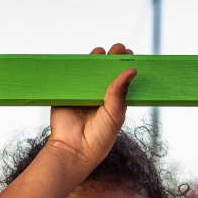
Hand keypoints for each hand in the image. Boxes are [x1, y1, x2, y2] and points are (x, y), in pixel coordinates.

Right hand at [49, 44, 136, 170]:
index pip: (120, 79)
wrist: (74, 150)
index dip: (125, 66)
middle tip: (119, 48)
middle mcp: (98, 96)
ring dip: (94, 60)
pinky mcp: (66, 95)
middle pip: (105, 72)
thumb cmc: (99, 137)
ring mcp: (81, 94)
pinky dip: (75, 68)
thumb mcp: (115, 113)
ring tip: (102, 51)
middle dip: (112, 58)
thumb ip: (120, 91)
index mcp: (113, 101)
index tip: (131, 54)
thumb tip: (131, 70)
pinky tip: (83, 59)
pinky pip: (70, 78)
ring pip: (88, 73)